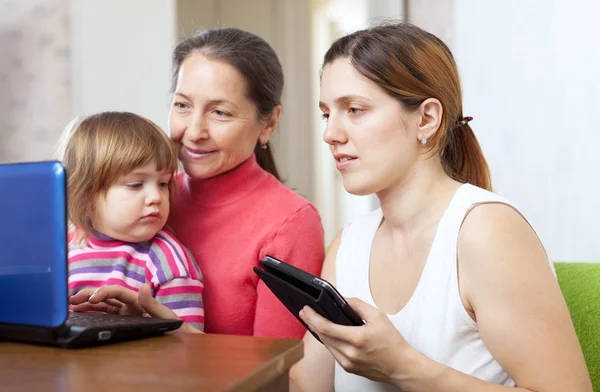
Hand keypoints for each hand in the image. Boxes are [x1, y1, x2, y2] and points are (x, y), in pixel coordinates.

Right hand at [69, 284, 201, 333]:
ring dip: (87, 303)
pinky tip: (80, 313)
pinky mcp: (120, 319)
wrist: (177, 335)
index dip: (104, 292)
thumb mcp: (164, 314)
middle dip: (90, 295)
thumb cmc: (172, 324)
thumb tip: (144, 286)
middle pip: (106, 295)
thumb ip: (152, 303)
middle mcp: (128, 303)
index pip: (117, 291)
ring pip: (102, 304)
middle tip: (73, 299)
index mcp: (137, 299)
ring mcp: (123, 311)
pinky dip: (91, 312)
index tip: (93, 299)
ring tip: (72, 305)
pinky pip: (103, 314)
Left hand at [299, 298, 412, 384]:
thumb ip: (358, 305)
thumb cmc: (393, 343)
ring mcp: (348, 363)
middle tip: (305, 313)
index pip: (326, 328)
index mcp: (357, 339)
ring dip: (319, 332)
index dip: (312, 318)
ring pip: (326, 345)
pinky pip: (333, 353)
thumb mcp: (378, 317)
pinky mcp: (349, 368)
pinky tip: (327, 334)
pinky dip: (328, 342)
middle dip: (311, 323)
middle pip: (322, 336)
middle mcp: (350, 353)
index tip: (306, 310)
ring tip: (313, 321)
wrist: (401, 366)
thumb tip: (342, 299)